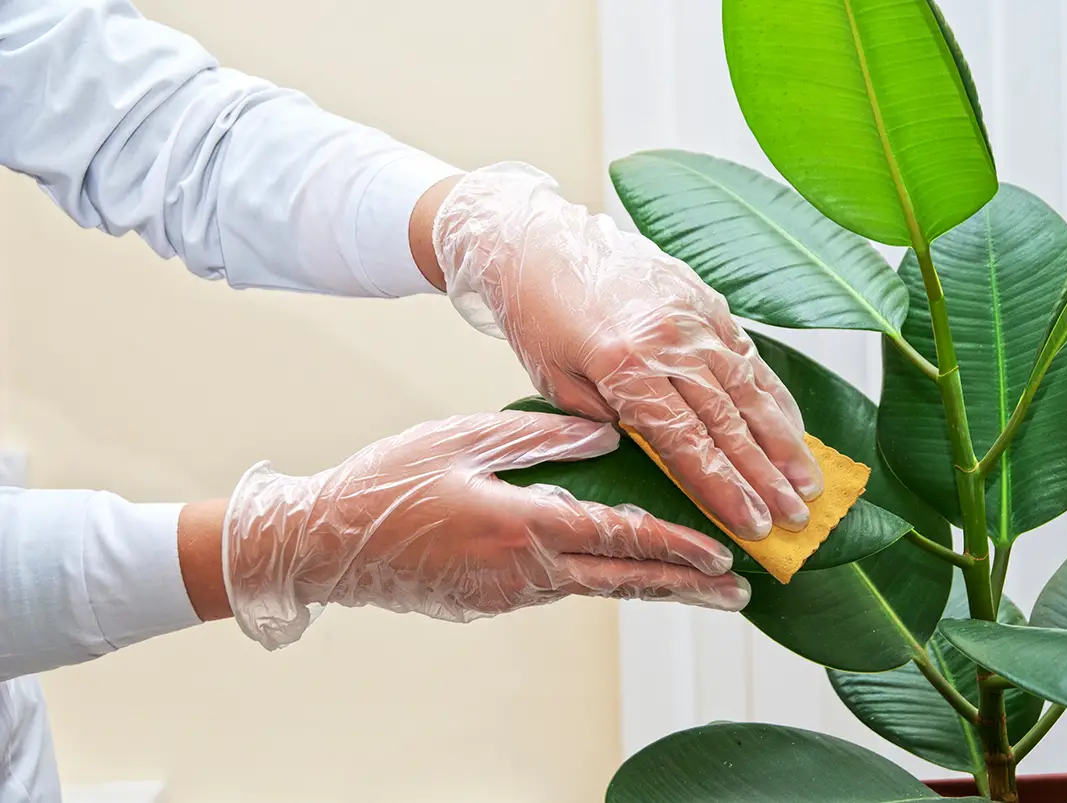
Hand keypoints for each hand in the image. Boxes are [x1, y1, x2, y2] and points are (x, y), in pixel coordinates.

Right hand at [221, 411, 747, 648]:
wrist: (326, 543)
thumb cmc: (389, 482)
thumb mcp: (464, 439)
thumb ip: (541, 439)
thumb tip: (608, 434)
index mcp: (524, 525)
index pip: (619, 538)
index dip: (676, 547)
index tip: (722, 555)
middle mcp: (526, 570)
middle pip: (624, 581)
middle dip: (686, 586)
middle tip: (738, 592)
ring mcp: (508, 594)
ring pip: (596, 588)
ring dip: (649, 586)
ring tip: (695, 586)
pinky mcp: (491, 602)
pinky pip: (559, 588)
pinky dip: (600, 581)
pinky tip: (618, 572)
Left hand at [430, 163, 822, 540]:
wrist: (539, 239)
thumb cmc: (537, 314)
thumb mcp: (556, 380)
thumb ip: (609, 418)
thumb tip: (659, 448)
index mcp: (626, 365)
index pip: (687, 443)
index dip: (725, 489)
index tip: (755, 525)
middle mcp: (669, 340)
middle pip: (728, 422)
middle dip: (765, 476)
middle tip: (797, 516)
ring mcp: (693, 316)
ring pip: (750, 389)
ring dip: (784, 440)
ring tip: (809, 481)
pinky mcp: (705, 298)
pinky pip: (748, 353)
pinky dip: (773, 394)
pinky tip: (793, 425)